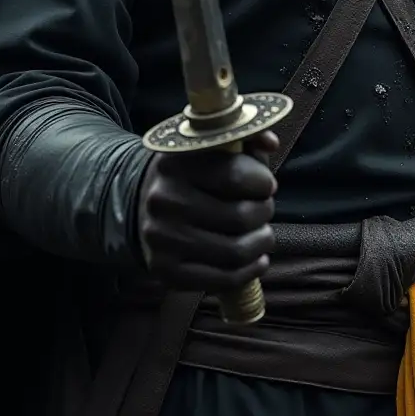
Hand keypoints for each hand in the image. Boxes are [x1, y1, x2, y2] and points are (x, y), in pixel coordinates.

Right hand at [137, 130, 277, 292]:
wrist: (144, 206)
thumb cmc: (191, 175)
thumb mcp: (210, 146)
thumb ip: (243, 136)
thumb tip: (270, 142)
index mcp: (174, 163)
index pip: (233, 175)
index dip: (262, 182)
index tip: (266, 185)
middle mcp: (163, 201)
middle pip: (239, 216)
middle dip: (264, 212)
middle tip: (264, 209)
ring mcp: (161, 239)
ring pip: (235, 251)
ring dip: (261, 243)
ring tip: (263, 234)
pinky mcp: (165, 271)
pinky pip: (222, 279)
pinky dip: (250, 271)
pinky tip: (256, 259)